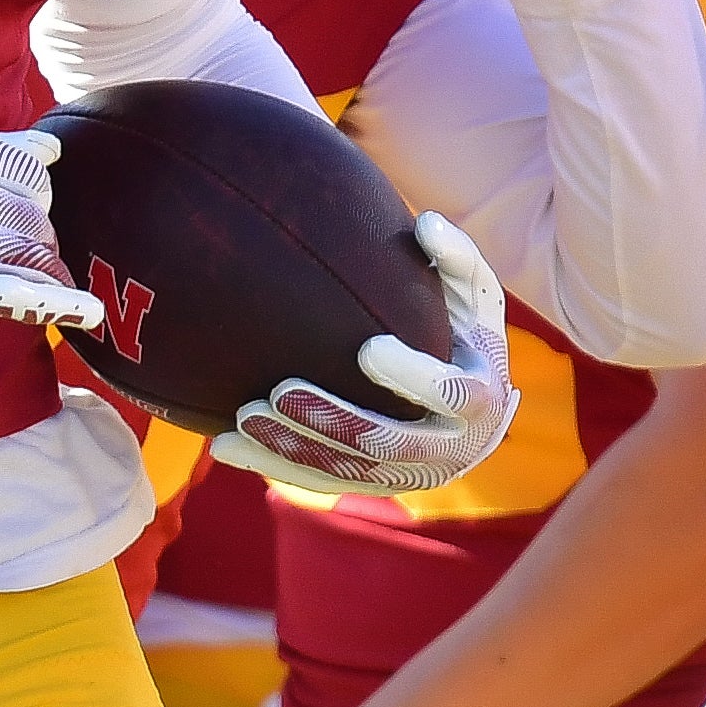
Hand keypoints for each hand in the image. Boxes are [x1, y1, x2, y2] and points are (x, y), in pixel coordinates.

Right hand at [0, 127, 107, 330]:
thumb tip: (51, 151)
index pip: (27, 170)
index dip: (27, 187)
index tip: (10, 200)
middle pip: (34, 213)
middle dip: (31, 226)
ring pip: (33, 250)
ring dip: (38, 257)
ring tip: (19, 264)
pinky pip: (20, 295)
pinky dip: (61, 301)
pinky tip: (90, 310)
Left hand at [213, 216, 517, 495]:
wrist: (472, 407)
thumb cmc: (464, 332)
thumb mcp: (472, 294)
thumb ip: (454, 257)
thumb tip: (425, 222)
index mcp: (479, 399)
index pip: (451, 394)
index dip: (411, 376)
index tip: (366, 349)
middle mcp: (448, 449)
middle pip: (387, 444)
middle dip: (332, 420)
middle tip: (281, 390)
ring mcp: (407, 474)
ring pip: (346, 471)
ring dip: (291, 447)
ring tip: (243, 416)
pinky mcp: (372, 485)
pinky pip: (320, 482)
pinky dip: (273, 466)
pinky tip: (226, 446)